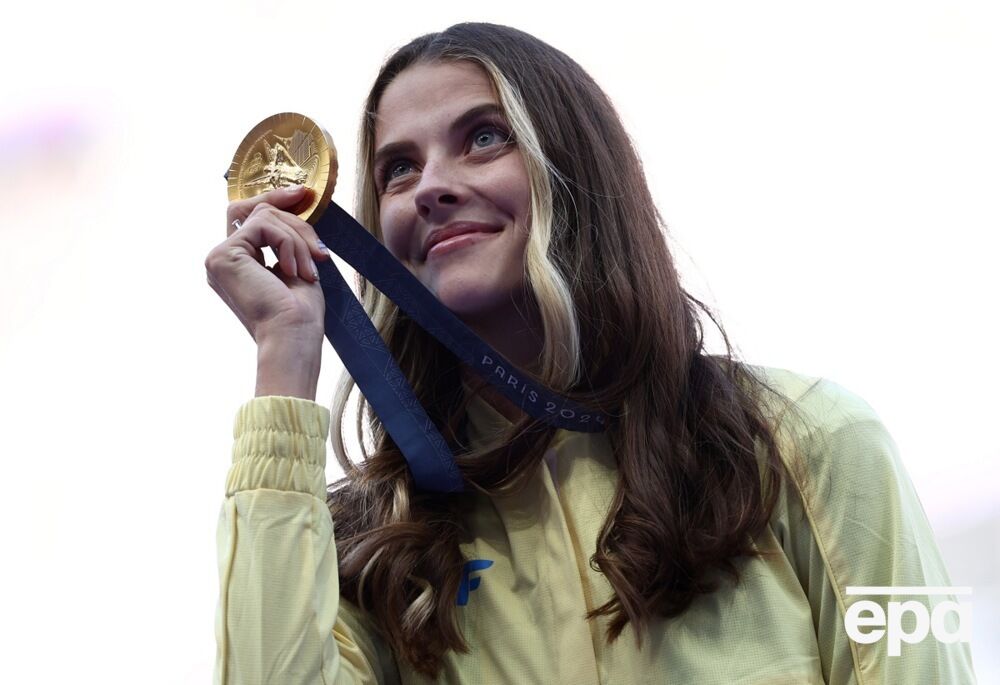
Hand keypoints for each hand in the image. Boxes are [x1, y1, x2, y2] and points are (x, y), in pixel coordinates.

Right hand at [205, 184, 329, 345]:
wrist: (294, 335)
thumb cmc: (300, 312)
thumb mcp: (295, 264)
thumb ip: (286, 236)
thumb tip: (295, 200)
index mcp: (237, 265)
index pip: (250, 218)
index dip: (275, 201)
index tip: (302, 194)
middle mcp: (221, 259)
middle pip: (254, 210)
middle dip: (288, 212)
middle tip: (310, 209)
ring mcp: (218, 257)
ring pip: (264, 216)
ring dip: (298, 238)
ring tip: (310, 268)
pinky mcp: (223, 255)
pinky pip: (263, 225)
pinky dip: (288, 243)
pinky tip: (294, 270)